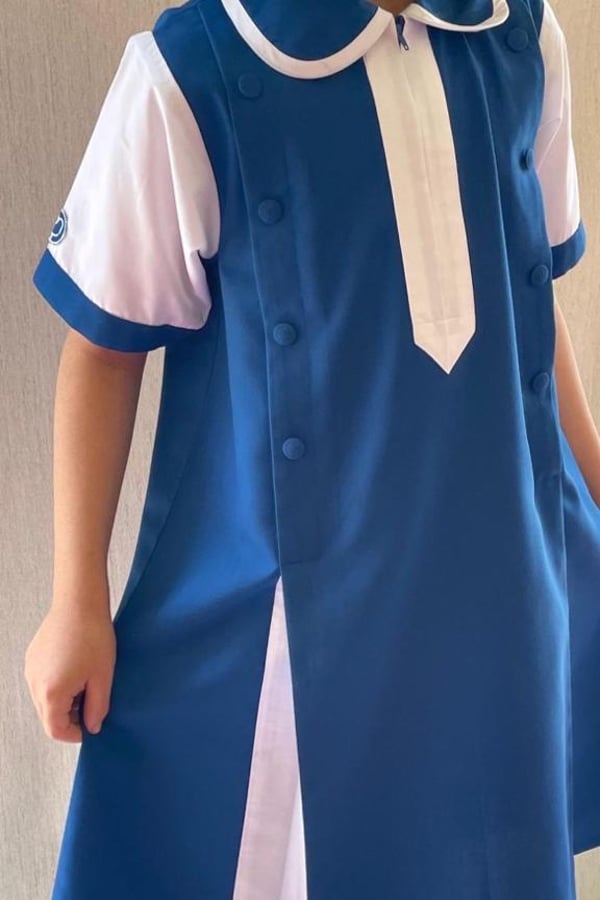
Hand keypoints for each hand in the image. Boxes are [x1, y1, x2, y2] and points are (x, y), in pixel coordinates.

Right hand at [23, 596, 115, 742]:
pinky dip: (56, 686)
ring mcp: (31, 669)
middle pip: (47, 716)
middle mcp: (34, 684)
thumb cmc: (94, 637)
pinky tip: (75, 670)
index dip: (74, 734)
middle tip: (91, 703)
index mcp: (51, 693)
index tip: (91, 726)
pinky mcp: (32, 657)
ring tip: (85, 683)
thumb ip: (97, 708)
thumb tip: (92, 726)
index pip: (55, 730)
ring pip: (44, 699)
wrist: (80, 603)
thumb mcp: (102, 677)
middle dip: (69, 717)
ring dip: (63, 701)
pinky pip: (42, 682)